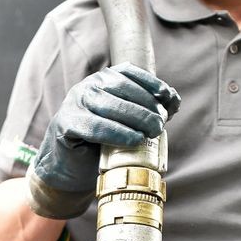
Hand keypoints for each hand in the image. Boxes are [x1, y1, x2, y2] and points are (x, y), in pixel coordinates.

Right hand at [33, 63, 179, 194]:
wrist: (70, 167)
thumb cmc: (101, 143)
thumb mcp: (128, 124)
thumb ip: (148, 110)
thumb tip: (173, 101)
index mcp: (102, 81)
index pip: (128, 73)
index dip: (151, 83)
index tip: (168, 97)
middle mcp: (87, 87)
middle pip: (120, 89)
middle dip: (145, 105)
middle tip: (161, 124)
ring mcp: (74, 104)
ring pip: (108, 105)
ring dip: (135, 118)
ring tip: (152, 132)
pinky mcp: (66, 124)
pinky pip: (94, 126)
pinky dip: (116, 133)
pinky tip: (133, 140)